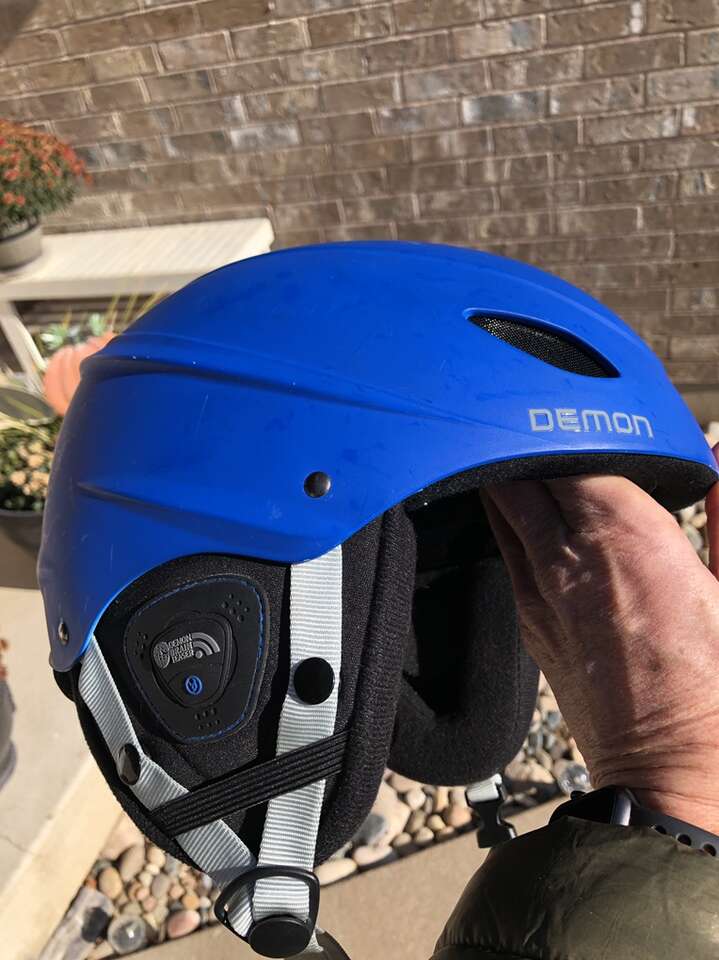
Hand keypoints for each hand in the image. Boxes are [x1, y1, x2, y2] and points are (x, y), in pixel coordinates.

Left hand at [483, 447, 718, 833]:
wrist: (672, 770)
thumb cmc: (715, 683)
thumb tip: (716, 448)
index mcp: (627, 536)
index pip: (571, 451)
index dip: (568, 424)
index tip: (574, 409)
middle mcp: (569, 555)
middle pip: (521, 471)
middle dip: (524, 440)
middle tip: (533, 417)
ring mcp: (539, 590)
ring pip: (501, 505)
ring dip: (507, 474)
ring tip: (517, 448)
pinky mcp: (527, 620)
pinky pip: (503, 547)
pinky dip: (507, 518)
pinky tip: (520, 506)